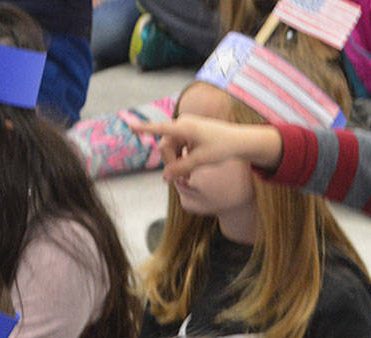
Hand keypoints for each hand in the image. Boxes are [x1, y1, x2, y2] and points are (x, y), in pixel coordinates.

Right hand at [132, 114, 283, 182]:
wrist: (240, 141)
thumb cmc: (222, 148)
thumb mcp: (200, 161)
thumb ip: (181, 169)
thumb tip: (164, 178)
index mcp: (185, 127)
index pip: (160, 129)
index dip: (144, 129)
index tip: (129, 126)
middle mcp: (183, 123)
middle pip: (166, 146)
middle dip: (170, 163)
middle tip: (181, 181)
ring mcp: (186, 126)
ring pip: (172, 148)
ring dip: (176, 163)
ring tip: (187, 179)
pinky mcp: (190, 131)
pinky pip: (179, 146)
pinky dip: (182, 158)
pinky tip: (190, 169)